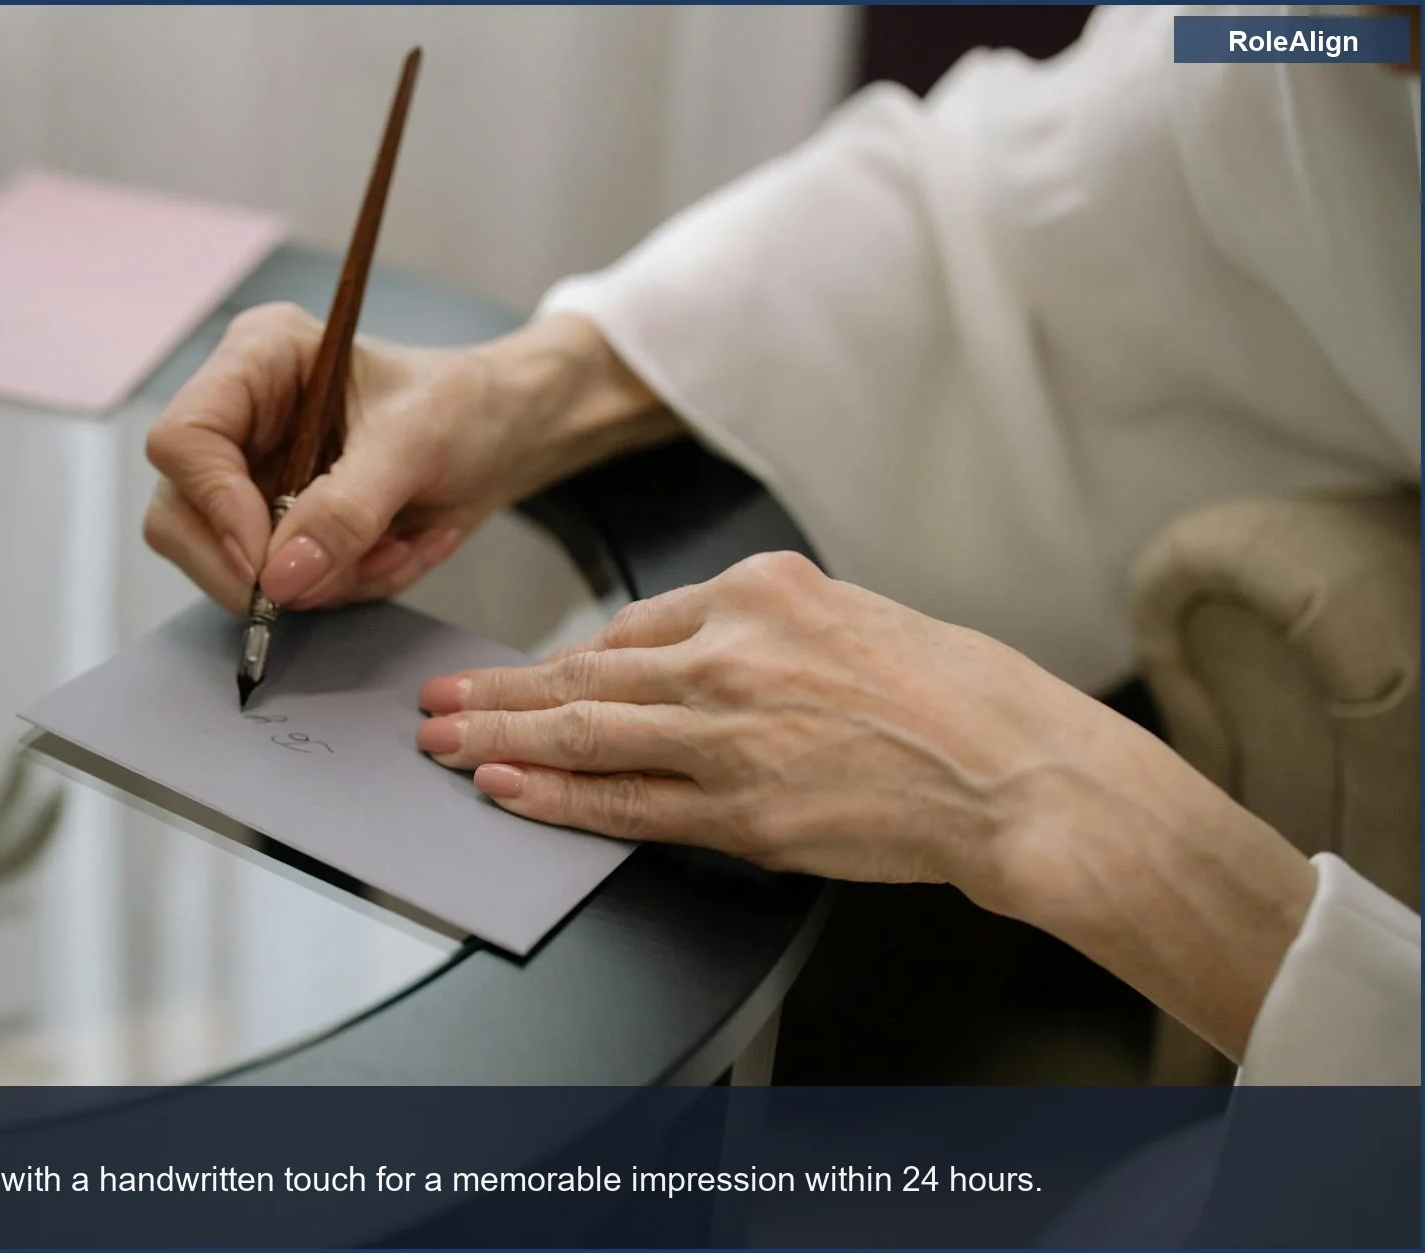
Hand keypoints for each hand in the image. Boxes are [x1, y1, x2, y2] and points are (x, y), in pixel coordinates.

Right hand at [143, 305, 676, 610]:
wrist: (506, 437)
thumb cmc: (466, 407)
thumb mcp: (417, 445)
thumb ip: (346, 510)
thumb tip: (279, 577)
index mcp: (257, 360)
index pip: (182, 440)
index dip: (214, 507)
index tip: (268, 561)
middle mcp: (238, 417)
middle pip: (180, 516)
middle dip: (264, 565)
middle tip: (343, 574)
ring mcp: (250, 477)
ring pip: (228, 565)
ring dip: (322, 580)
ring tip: (397, 548)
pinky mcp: (276, 526)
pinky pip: (282, 587)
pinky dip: (344, 586)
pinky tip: (399, 550)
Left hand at [416, 550, 1317, 1058]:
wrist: (1017, 770)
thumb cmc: (954, 695)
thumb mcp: (851, 616)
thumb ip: (756, 630)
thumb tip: (669, 657)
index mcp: (763, 589)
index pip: (634, 625)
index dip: (564, 661)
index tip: (521, 674)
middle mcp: (734, 652)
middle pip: (586, 672)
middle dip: (498, 690)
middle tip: (435, 698)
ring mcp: (732, 734)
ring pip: (587, 732)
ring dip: (499, 738)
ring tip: (439, 742)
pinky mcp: (742, 811)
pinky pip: (626, 802)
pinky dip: (556, 796)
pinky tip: (504, 789)